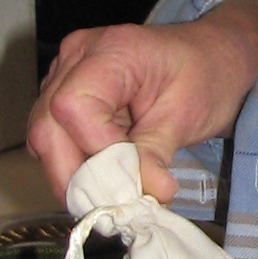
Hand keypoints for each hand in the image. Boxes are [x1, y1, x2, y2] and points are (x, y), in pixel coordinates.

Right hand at [27, 0, 257, 203]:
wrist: (213, 57)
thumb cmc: (206, 74)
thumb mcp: (186, 116)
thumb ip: (156, 153)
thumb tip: (145, 194)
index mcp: (111, 51)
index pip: (73, 106)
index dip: (93, 150)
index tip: (128, 178)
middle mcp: (78, 56)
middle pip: (47, 126)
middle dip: (75, 176)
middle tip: (112, 208)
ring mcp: (66, 73)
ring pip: (44, 136)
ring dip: (71, 174)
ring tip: (109, 197)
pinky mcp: (65, 92)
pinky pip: (54, 136)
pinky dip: (73, 163)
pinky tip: (101, 179)